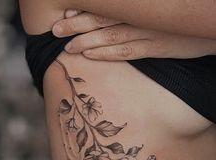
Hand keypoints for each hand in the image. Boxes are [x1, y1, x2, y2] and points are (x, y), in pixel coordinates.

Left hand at [52, 9, 215, 60]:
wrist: (209, 25)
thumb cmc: (179, 16)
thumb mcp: (157, 7)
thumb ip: (135, 9)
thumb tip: (113, 11)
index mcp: (137, 7)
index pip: (104, 6)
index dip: (83, 10)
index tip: (65, 12)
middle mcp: (138, 18)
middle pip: (101, 20)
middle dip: (76, 24)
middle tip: (56, 29)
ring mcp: (146, 33)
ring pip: (110, 37)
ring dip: (86, 41)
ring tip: (67, 46)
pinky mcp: (154, 48)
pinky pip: (125, 52)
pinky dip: (106, 54)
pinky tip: (90, 56)